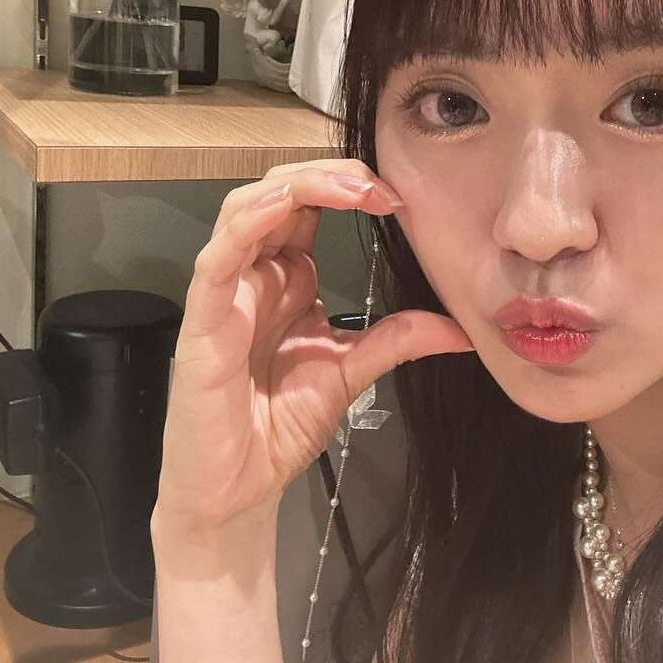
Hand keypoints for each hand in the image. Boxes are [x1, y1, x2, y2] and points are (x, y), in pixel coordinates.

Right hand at [152, 160, 474, 535]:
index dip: (351, 186)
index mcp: (290, 277)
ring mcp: (227, 292)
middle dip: (331, 174)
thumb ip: (398, 340)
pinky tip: (279, 205)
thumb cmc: (278, 424)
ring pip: (246, 208)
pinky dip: (246, 223)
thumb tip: (459, 328)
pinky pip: (216, 258)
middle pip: (281, 192)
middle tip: (383, 185)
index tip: (402, 198)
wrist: (239, 487)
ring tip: (349, 187)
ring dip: (297, 185)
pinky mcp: (202, 320)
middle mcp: (256, 274)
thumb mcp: (352, 371)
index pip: (312, 205)